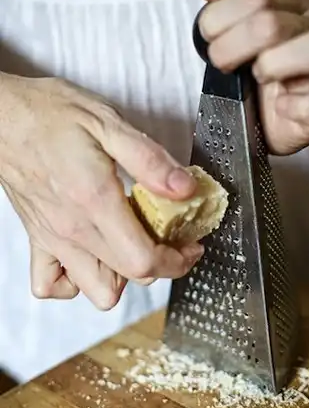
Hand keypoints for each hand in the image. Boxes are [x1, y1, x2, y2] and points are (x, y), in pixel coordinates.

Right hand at [0, 74, 202, 308]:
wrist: (0, 116)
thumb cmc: (49, 115)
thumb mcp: (108, 124)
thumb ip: (150, 161)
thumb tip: (184, 188)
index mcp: (95, 200)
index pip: (144, 259)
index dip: (178, 260)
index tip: (191, 246)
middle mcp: (73, 228)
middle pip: (130, 278)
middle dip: (164, 266)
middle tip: (173, 241)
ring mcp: (53, 239)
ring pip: (96, 292)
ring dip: (124, 278)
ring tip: (134, 246)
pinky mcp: (37, 239)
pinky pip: (52, 286)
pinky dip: (76, 283)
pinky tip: (92, 256)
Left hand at [198, 0, 308, 154]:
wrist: (307, 98)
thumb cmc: (272, 60)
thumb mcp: (248, 23)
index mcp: (295, 4)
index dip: (220, 17)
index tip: (210, 36)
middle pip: (270, 24)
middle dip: (231, 47)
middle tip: (222, 63)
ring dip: (270, 68)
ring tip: (257, 78)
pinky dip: (299, 107)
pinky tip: (281, 106)